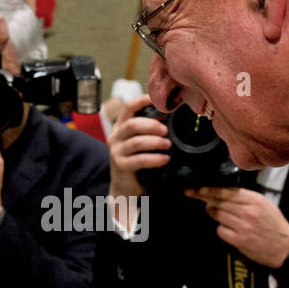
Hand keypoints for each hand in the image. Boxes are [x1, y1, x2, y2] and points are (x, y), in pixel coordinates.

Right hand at [106, 94, 167, 231]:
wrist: (125, 187)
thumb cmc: (138, 161)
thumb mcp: (141, 142)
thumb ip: (150, 130)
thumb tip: (173, 116)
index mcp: (121, 126)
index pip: (129, 107)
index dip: (143, 101)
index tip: (159, 100)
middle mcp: (116, 136)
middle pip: (132, 124)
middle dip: (152, 125)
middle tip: (166, 130)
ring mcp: (116, 151)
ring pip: (136, 142)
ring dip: (155, 142)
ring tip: (168, 145)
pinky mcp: (120, 166)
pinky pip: (139, 160)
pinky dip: (154, 159)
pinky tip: (164, 159)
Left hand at [185, 186, 288, 268]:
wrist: (283, 247)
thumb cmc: (272, 223)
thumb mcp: (263, 203)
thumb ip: (245, 197)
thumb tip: (222, 192)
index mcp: (255, 200)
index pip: (226, 192)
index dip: (208, 190)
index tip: (195, 189)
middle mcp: (248, 212)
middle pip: (218, 202)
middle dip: (203, 199)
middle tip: (193, 195)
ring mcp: (243, 226)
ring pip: (217, 215)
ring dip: (213, 213)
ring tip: (216, 212)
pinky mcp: (239, 240)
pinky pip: (220, 230)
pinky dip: (221, 228)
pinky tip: (227, 228)